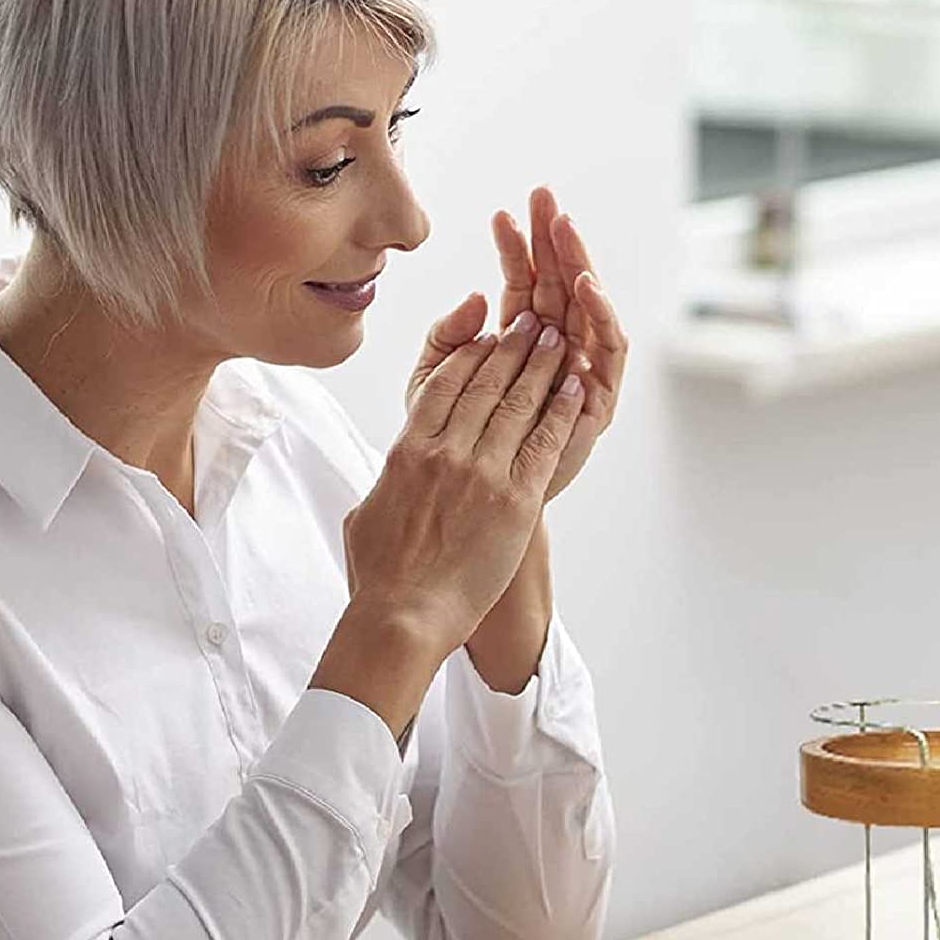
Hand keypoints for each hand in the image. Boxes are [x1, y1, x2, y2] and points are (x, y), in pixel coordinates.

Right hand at [345, 300, 587, 648]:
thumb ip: (384, 482)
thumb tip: (390, 474)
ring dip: (542, 367)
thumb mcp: (366, 514)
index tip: (486, 336)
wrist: (403, 616)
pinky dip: (561, 412)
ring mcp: (482, 473)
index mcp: (406, 449)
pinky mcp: (516, 500)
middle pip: (485, 384)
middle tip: (531, 322)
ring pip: (518, 404)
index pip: (442, 385)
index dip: (469, 355)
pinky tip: (574, 389)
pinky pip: (544, 443)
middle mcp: (445, 452)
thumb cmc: (380, 576)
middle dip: (512, 348)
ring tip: (557, 340)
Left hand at [403, 186, 626, 501]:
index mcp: (517, 341)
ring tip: (566, 229)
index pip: (522, 281)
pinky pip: (609, 350)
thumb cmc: (452, 453)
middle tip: (545, 197)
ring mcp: (580, 372)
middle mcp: (554, 351)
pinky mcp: (598, 400)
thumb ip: (446, 340)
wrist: (473, 515)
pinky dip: (601, 315)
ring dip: (580, 264)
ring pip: (586, 307)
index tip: (502, 212)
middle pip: (559, 283)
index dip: (516, 247)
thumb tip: (476, 297)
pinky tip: (585, 286)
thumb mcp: (435, 386)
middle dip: (554, 239)